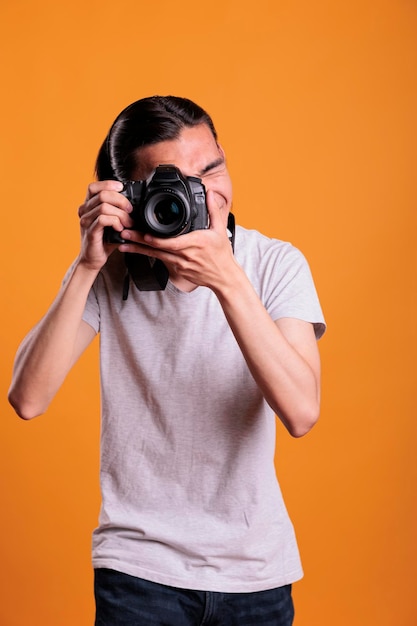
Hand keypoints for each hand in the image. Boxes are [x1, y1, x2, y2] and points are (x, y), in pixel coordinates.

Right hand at [77, 180, 133, 269]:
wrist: (94, 259)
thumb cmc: (104, 240)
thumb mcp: (112, 222)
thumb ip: (118, 211)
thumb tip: (134, 203)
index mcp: (88, 206)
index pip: (94, 187)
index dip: (108, 184)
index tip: (122, 188)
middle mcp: (84, 211)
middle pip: (102, 194)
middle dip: (121, 200)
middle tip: (130, 211)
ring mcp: (86, 221)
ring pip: (104, 206)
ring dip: (120, 214)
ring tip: (127, 223)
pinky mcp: (90, 232)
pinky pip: (103, 219)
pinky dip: (115, 221)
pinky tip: (120, 228)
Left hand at [117, 189, 237, 289]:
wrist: (223, 277)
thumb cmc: (222, 255)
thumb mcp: (220, 230)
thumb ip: (213, 210)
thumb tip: (209, 194)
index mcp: (194, 244)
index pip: (172, 243)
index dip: (157, 240)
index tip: (145, 234)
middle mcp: (184, 255)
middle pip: (158, 249)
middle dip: (140, 241)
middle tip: (125, 235)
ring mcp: (180, 264)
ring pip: (155, 256)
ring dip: (138, 250)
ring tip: (123, 244)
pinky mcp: (177, 271)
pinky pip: (160, 262)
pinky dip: (147, 256)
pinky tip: (136, 251)